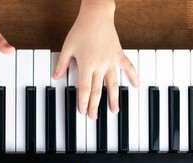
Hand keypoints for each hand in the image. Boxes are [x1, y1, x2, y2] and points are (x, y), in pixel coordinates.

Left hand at [53, 0, 137, 119]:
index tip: (82, 111)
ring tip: (114, 110)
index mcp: (86, 64)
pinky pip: (128, 67)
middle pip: (97, 90)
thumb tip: (56, 77)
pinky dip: (133, 76)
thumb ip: (62, 64)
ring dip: (113, 98)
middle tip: (94, 117)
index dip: (83, 101)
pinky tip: (136, 86)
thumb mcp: (67, 47)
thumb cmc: (81, 29)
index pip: (84, 88)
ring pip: (113, 83)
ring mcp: (111, 60)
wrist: (96, 15)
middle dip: (95, 105)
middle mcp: (100, 65)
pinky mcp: (119, 54)